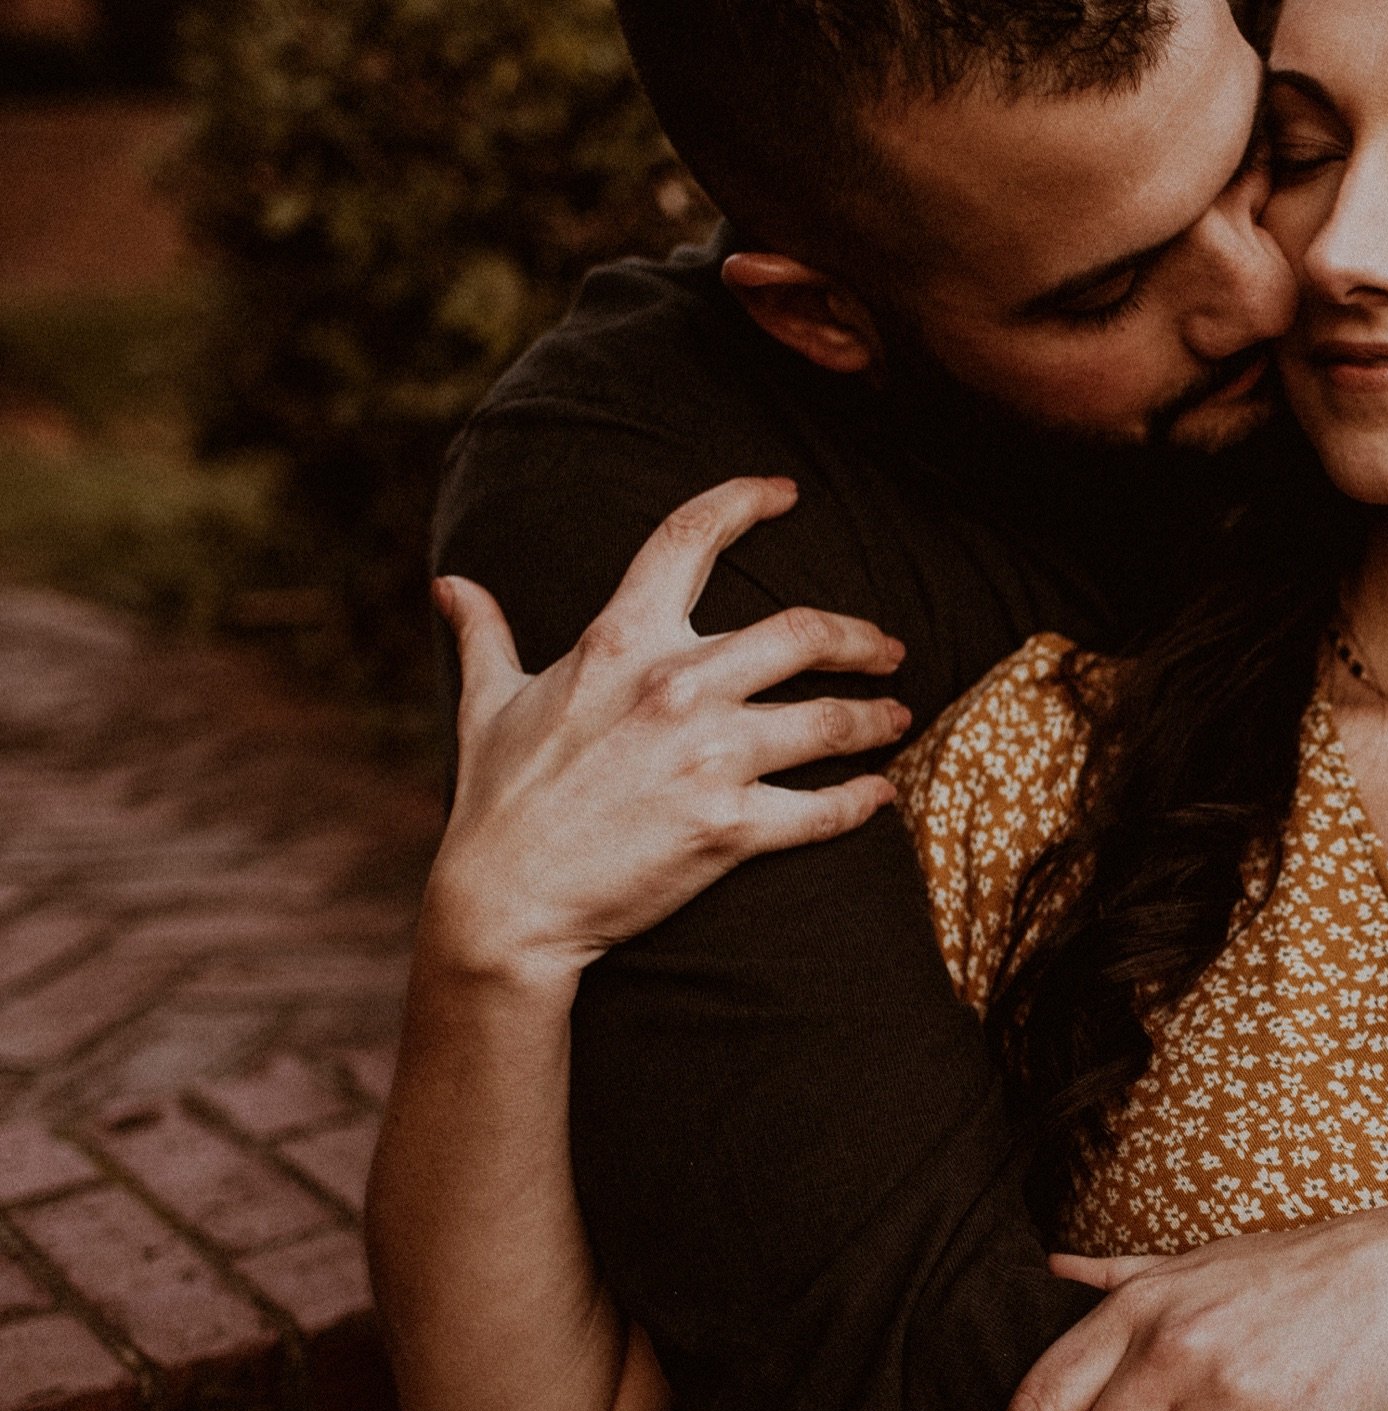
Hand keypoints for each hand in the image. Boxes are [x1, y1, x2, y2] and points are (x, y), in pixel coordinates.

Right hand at [426, 476, 909, 983]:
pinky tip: (881, 795)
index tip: (784, 492)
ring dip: (875, 717)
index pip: (688, 539)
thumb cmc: (499, 802)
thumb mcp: (487, 703)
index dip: (743, 501)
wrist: (507, 902)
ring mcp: (709, 757)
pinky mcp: (730, 826)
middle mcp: (676, 686)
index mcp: (620, 642)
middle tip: (887, 647)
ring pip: (830, 720)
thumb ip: (485, 635)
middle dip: (860, 637)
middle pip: (803, 632)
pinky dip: (862, 801)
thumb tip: (452, 585)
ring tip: (897, 716)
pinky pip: (823, 810)